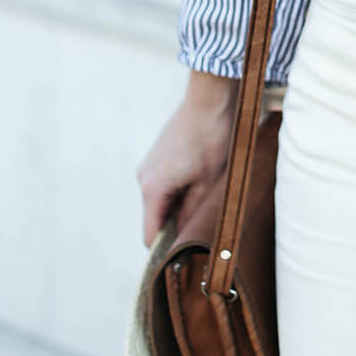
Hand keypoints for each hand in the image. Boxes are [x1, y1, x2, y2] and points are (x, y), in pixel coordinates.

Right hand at [136, 71, 238, 246]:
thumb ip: (193, 213)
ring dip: (180, 204)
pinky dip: (179, 189)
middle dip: (177, 224)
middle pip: (156, 218)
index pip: (150, 235)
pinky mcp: (157, 157)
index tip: (186, 256)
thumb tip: (187, 237)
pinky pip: (164, 185)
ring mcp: (149, 166)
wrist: (210, 98)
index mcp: (152, 188)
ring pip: (161, 201)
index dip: (166, 249)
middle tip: (204, 222)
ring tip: (206, 195)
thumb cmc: (212, 137)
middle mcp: (143, 178)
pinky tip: (200, 179)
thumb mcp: (208, 182)